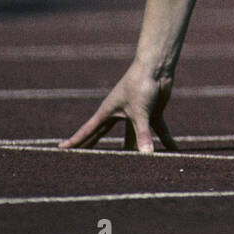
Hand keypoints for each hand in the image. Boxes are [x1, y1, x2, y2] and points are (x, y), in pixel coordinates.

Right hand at [59, 64, 177, 153]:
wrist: (157, 67)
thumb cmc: (141, 84)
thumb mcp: (140, 112)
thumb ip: (143, 135)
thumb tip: (146, 155)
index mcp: (108, 111)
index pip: (87, 130)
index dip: (75, 141)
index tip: (61, 148)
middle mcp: (120, 114)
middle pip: (106, 136)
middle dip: (98, 148)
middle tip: (88, 162)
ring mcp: (136, 114)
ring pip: (133, 136)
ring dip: (136, 149)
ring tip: (133, 166)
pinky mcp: (152, 113)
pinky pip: (158, 130)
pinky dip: (165, 140)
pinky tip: (172, 152)